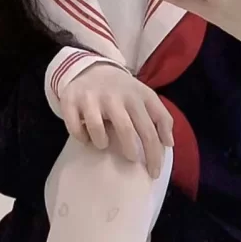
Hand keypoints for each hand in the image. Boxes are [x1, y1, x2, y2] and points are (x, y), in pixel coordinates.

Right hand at [59, 64, 173, 179]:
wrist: (91, 69)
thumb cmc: (123, 91)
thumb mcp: (145, 97)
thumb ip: (162, 118)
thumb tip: (169, 143)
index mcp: (136, 96)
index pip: (149, 129)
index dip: (154, 154)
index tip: (154, 172)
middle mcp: (114, 96)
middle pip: (126, 130)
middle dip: (130, 151)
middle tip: (131, 161)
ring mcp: (92, 98)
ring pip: (98, 129)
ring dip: (102, 143)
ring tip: (104, 144)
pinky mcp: (71, 101)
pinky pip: (74, 127)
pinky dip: (81, 137)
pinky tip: (86, 138)